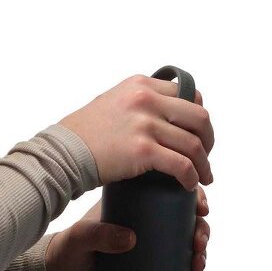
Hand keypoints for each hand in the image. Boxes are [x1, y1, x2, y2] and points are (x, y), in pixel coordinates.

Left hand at [45, 185, 211, 270]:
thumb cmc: (68, 251)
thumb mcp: (80, 239)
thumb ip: (98, 235)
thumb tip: (129, 238)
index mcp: (132, 203)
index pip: (168, 192)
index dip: (192, 196)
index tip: (201, 208)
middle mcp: (145, 219)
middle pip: (184, 217)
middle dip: (201, 228)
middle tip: (198, 243)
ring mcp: (149, 241)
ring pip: (186, 239)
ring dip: (201, 249)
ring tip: (198, 264)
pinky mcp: (150, 262)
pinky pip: (178, 262)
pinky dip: (192, 268)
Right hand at [59, 76, 214, 190]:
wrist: (62, 153)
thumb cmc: (84, 134)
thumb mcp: (113, 101)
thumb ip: (139, 101)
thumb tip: (164, 110)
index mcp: (141, 85)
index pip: (188, 95)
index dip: (198, 117)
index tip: (198, 134)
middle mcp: (146, 99)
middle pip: (199, 118)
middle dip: (208, 139)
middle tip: (205, 156)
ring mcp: (144, 124)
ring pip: (194, 144)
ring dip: (204, 163)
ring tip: (203, 177)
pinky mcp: (142, 150)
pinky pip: (181, 164)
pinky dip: (191, 177)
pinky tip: (189, 185)